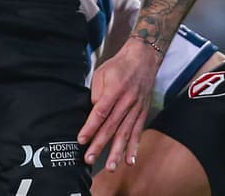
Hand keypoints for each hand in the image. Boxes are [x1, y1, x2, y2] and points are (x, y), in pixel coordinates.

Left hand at [78, 37, 159, 170]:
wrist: (143, 58)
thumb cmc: (119, 65)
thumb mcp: (102, 73)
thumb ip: (96, 93)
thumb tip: (92, 113)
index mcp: (115, 89)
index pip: (100, 112)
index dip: (90, 127)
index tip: (81, 139)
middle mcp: (127, 101)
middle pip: (112, 126)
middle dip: (100, 144)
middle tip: (89, 159)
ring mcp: (136, 108)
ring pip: (125, 133)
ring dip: (118, 151)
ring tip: (111, 166)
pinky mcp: (143, 112)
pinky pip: (137, 132)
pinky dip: (134, 147)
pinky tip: (130, 160)